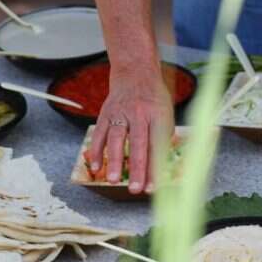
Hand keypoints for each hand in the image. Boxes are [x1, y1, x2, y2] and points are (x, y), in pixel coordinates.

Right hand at [85, 70, 173, 193]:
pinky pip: (100, 133)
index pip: (158, 146)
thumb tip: (159, 168)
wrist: (135, 72)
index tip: (153, 187)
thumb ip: (162, 138)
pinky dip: (97, 151)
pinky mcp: (106, 112)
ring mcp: (121, 112)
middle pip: (139, 144)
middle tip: (135, 189)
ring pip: (117, 139)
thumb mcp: (166, 115)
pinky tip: (96, 167)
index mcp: (159, 115)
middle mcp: (140, 113)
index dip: (155, 167)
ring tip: (113, 180)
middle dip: (137, 169)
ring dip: (114, 161)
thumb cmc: (154, 99)